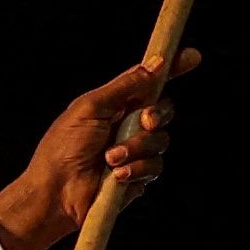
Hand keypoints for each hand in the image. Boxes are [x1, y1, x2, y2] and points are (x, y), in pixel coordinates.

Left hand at [0, 48, 200, 249]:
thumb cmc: (63, 147)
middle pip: (163, 110)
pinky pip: (155, 166)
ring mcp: (134, 152)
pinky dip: (136, 169)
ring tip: (110, 158)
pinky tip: (116, 176)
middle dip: (157, 114)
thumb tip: (156, 63)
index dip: (172, 69)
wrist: (56, 192)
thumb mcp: (91, 108)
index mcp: (115, 104)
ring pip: (161, 141)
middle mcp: (127, 126)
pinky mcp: (138, 176)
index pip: (149, 83)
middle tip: (144, 121)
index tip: (193, 57)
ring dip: (137, 148)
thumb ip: (126, 86)